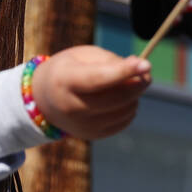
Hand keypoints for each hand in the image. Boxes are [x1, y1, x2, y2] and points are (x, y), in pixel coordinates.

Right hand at [30, 45, 149, 139]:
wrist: (45, 98)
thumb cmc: (70, 69)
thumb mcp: (84, 56)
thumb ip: (112, 61)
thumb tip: (142, 71)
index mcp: (65, 81)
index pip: (98, 79)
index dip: (124, 71)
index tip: (146, 63)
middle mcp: (71, 107)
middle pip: (115, 98)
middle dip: (137, 84)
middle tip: (145, 71)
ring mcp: (82, 125)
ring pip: (124, 110)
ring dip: (134, 95)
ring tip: (125, 83)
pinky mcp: (92, 135)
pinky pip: (123, 121)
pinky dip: (129, 108)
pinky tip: (121, 98)